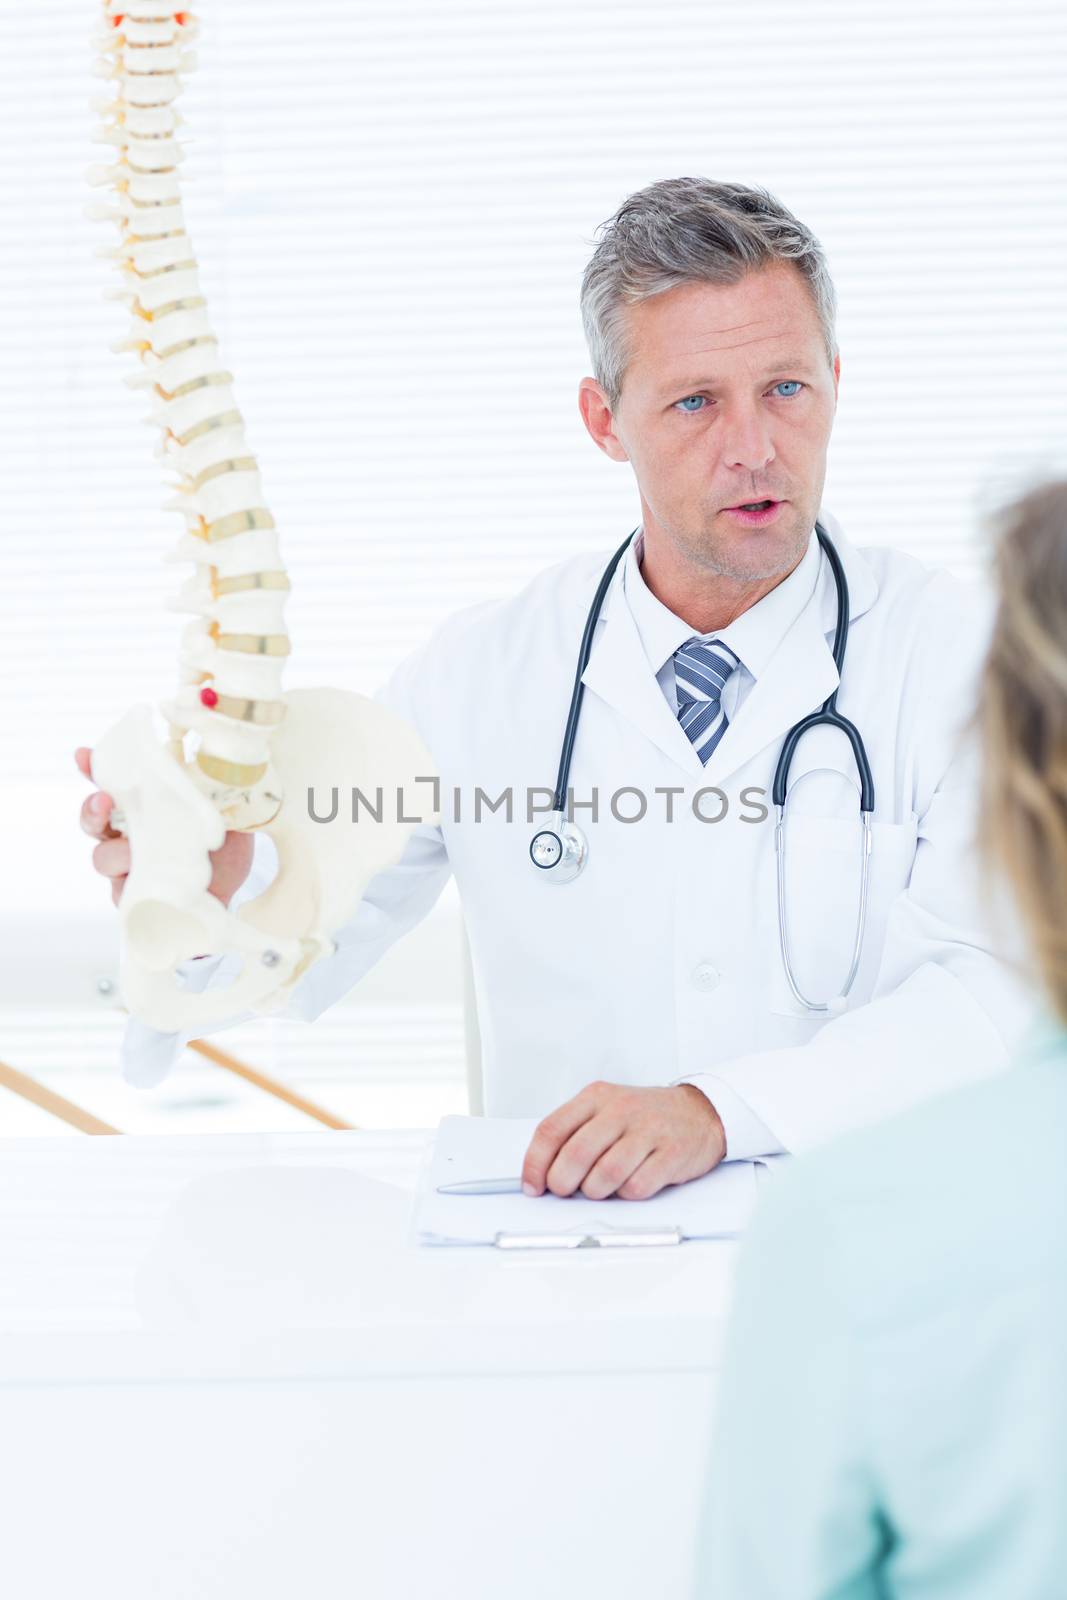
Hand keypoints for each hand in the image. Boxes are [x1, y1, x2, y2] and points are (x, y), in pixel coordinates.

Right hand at [75, 746, 253, 909]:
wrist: (228, 894)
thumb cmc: (221, 850)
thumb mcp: (225, 817)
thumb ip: (215, 797)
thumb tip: (219, 771)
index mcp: (145, 806)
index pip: (112, 783)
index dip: (93, 768)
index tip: (84, 756)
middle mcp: (127, 833)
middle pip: (93, 818)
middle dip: (92, 808)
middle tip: (104, 801)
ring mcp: (124, 866)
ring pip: (102, 856)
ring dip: (118, 852)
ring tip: (137, 853)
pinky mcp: (129, 896)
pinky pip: (117, 892)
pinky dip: (130, 883)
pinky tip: (144, 881)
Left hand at [520, 1081, 726, 1201]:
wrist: (699, 1112)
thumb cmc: (644, 1117)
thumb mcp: (605, 1110)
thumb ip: (573, 1134)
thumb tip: (540, 1173)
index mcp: (596, 1097)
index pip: (551, 1130)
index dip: (535, 1164)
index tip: (533, 1186)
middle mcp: (620, 1110)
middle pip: (575, 1156)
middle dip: (563, 1184)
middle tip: (566, 1190)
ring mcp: (647, 1131)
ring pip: (604, 1176)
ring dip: (596, 1191)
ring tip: (601, 1186)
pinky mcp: (671, 1153)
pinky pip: (636, 1187)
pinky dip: (627, 1194)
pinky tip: (630, 1182)